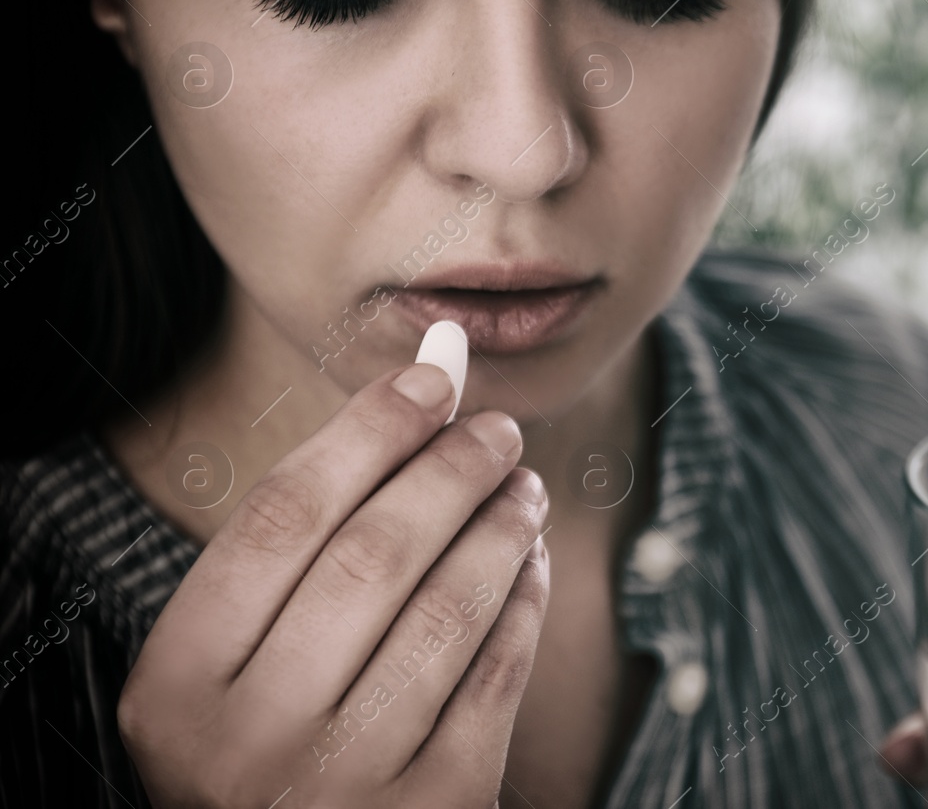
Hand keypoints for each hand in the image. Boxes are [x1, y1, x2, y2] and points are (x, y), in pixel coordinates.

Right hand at [118, 363, 549, 807]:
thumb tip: (425, 378)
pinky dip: (523, 605)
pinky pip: (497, 678)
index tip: (433, 380)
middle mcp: (246, 742)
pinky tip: (531, 565)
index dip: (367, 431)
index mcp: (177, 687)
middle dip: (451, 472)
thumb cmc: (269, 741)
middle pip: (372, 555)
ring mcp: (340, 787)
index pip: (282, 517)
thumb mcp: (239, 659)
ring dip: (501, 530)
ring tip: (524, 489)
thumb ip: (307, 536)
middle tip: (498, 431)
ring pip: (446, 613)